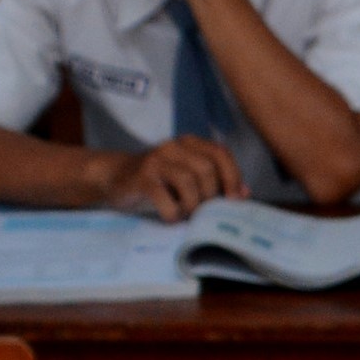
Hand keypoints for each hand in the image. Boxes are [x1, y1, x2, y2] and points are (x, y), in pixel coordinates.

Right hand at [99, 134, 247, 219]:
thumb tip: (245, 193)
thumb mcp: (187, 177)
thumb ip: (215, 182)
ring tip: (185, 213)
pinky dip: (172, 212)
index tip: (235, 199)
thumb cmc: (158, 181)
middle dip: (210, 196)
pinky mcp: (141, 177)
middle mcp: (173, 146)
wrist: (114, 177)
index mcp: (189, 144)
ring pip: (188, 182)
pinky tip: (170, 216)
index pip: (220, 153)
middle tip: (202, 210)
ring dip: (192, 205)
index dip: (232, 176)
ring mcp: (156, 160)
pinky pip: (164, 197)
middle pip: (207, 170)